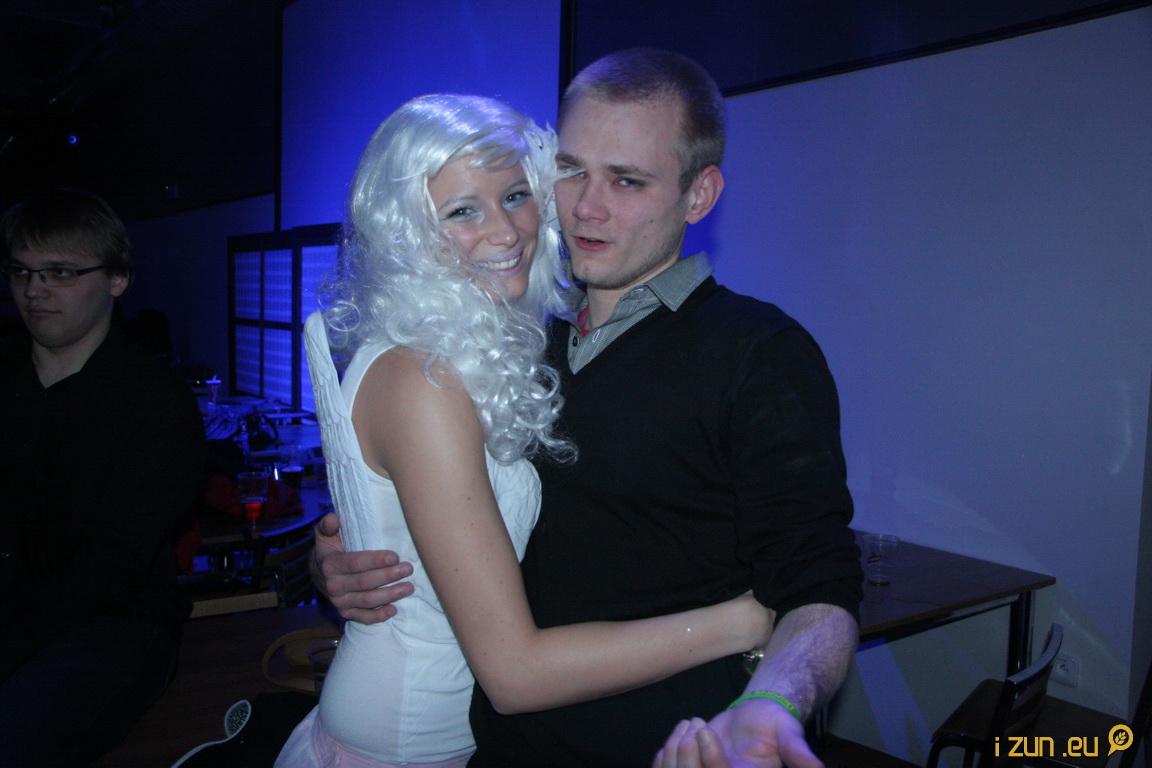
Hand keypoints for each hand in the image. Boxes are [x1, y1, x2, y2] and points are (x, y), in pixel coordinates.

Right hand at [311, 512, 414, 623]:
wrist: (318, 575)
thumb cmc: (330, 550)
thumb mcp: (326, 535)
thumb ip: (328, 526)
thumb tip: (333, 517)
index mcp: (330, 565)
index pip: (355, 563)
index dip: (375, 561)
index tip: (395, 557)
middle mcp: (334, 585)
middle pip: (364, 582)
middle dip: (388, 576)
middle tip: (408, 569)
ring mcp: (340, 601)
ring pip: (367, 600)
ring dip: (389, 595)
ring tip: (408, 588)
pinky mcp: (346, 612)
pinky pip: (363, 617)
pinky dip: (378, 616)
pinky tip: (394, 610)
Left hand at [652, 699, 821, 767]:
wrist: (756, 715)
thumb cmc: (775, 723)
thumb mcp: (789, 734)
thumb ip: (799, 753)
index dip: (710, 761)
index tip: (705, 732)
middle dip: (687, 757)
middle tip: (695, 727)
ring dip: (675, 752)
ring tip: (689, 725)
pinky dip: (665, 756)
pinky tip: (677, 735)